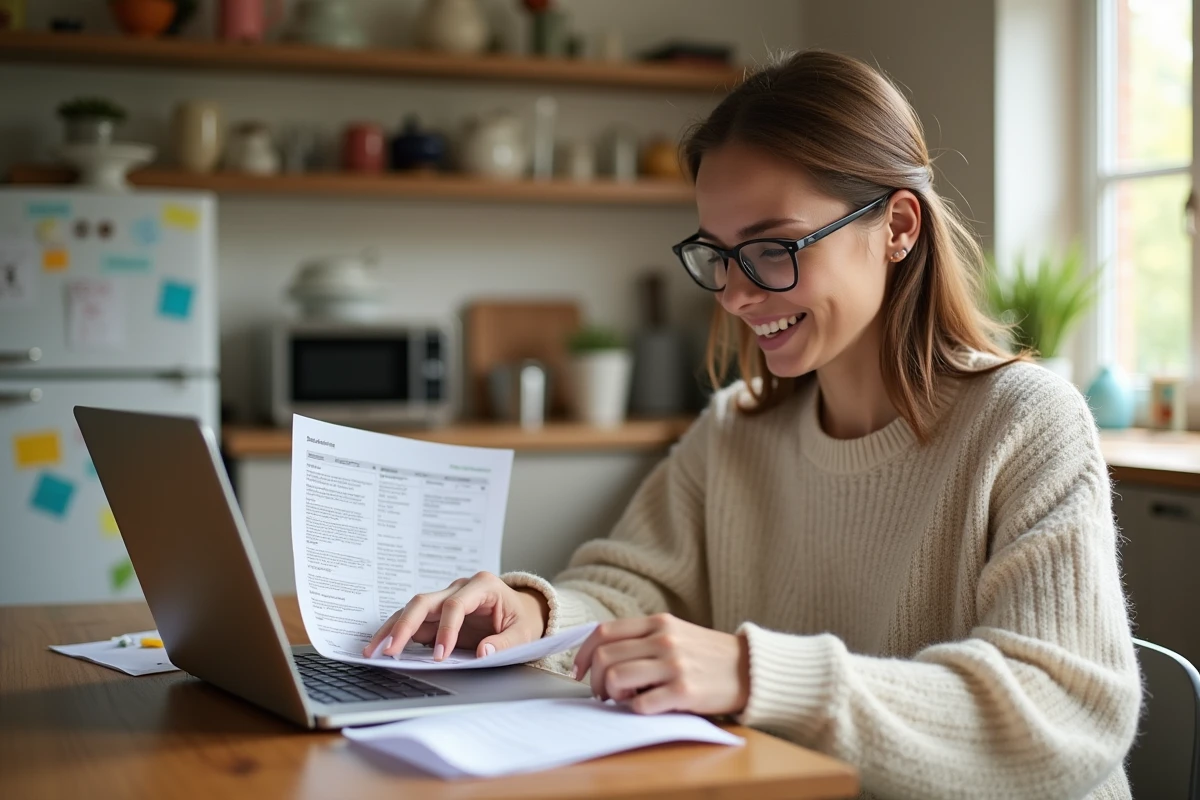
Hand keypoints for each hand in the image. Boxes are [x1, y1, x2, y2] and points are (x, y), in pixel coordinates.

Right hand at [362, 572, 548, 660]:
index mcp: (483, 586)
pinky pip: (413, 621)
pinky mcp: (437, 613)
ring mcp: (445, 598)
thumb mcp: (525, 632)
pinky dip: (397, 633)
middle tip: (389, 651)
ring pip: (412, 609)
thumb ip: (507, 642)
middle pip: (425, 601)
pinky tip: (381, 647)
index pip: (457, 605)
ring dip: (392, 629)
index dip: (446, 630)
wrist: (524, 611)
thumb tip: (484, 652)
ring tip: (372, 651)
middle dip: (405, 626)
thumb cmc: (524, 620)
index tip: (441, 656)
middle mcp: (459, 587)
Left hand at [572, 613, 750, 716]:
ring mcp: (673, 665)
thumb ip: (643, 638)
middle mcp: (663, 640)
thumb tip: (601, 656)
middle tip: (602, 693)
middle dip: (594, 680)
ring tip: (623, 699)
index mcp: (658, 623)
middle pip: (604, 658)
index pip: (603, 633)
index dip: (583, 653)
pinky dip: (635, 710)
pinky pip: (640, 704)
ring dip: (611, 695)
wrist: (750, 669)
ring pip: (615, 679)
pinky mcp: (684, 692)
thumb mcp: (676, 632)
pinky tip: (646, 707)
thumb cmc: (708, 654)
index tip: (579, 670)